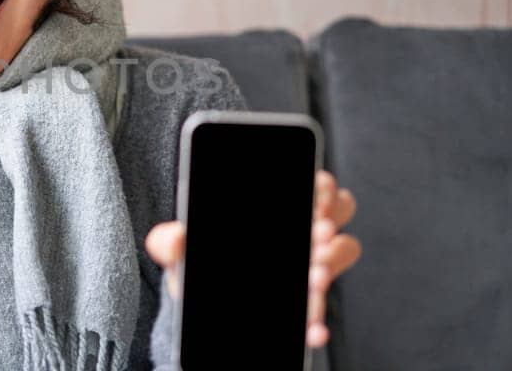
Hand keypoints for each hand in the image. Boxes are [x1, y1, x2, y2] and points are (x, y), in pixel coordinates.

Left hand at [145, 169, 361, 348]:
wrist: (199, 308)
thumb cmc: (198, 263)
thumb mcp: (182, 250)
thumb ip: (169, 241)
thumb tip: (175, 237)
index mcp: (278, 206)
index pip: (314, 182)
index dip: (322, 185)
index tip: (315, 195)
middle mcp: (303, 229)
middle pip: (338, 209)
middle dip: (330, 220)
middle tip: (316, 235)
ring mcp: (312, 263)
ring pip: (342, 251)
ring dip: (333, 262)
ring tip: (315, 277)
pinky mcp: (308, 302)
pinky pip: (324, 309)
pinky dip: (318, 320)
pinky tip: (310, 329)